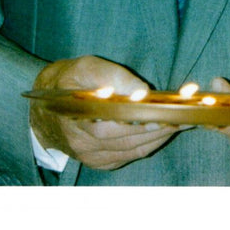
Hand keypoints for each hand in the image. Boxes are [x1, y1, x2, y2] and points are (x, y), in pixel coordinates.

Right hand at [30, 56, 177, 170]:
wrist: (44, 108)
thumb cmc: (67, 81)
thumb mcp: (85, 67)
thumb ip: (112, 75)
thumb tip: (141, 91)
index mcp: (81, 118)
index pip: (121, 122)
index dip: (147, 117)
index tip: (171, 107)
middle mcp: (86, 143)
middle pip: (132, 138)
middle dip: (161, 126)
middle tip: (186, 114)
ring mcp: (92, 156)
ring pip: (134, 149)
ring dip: (160, 136)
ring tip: (182, 120)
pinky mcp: (100, 162)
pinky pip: (130, 155)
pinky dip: (149, 144)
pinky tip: (163, 130)